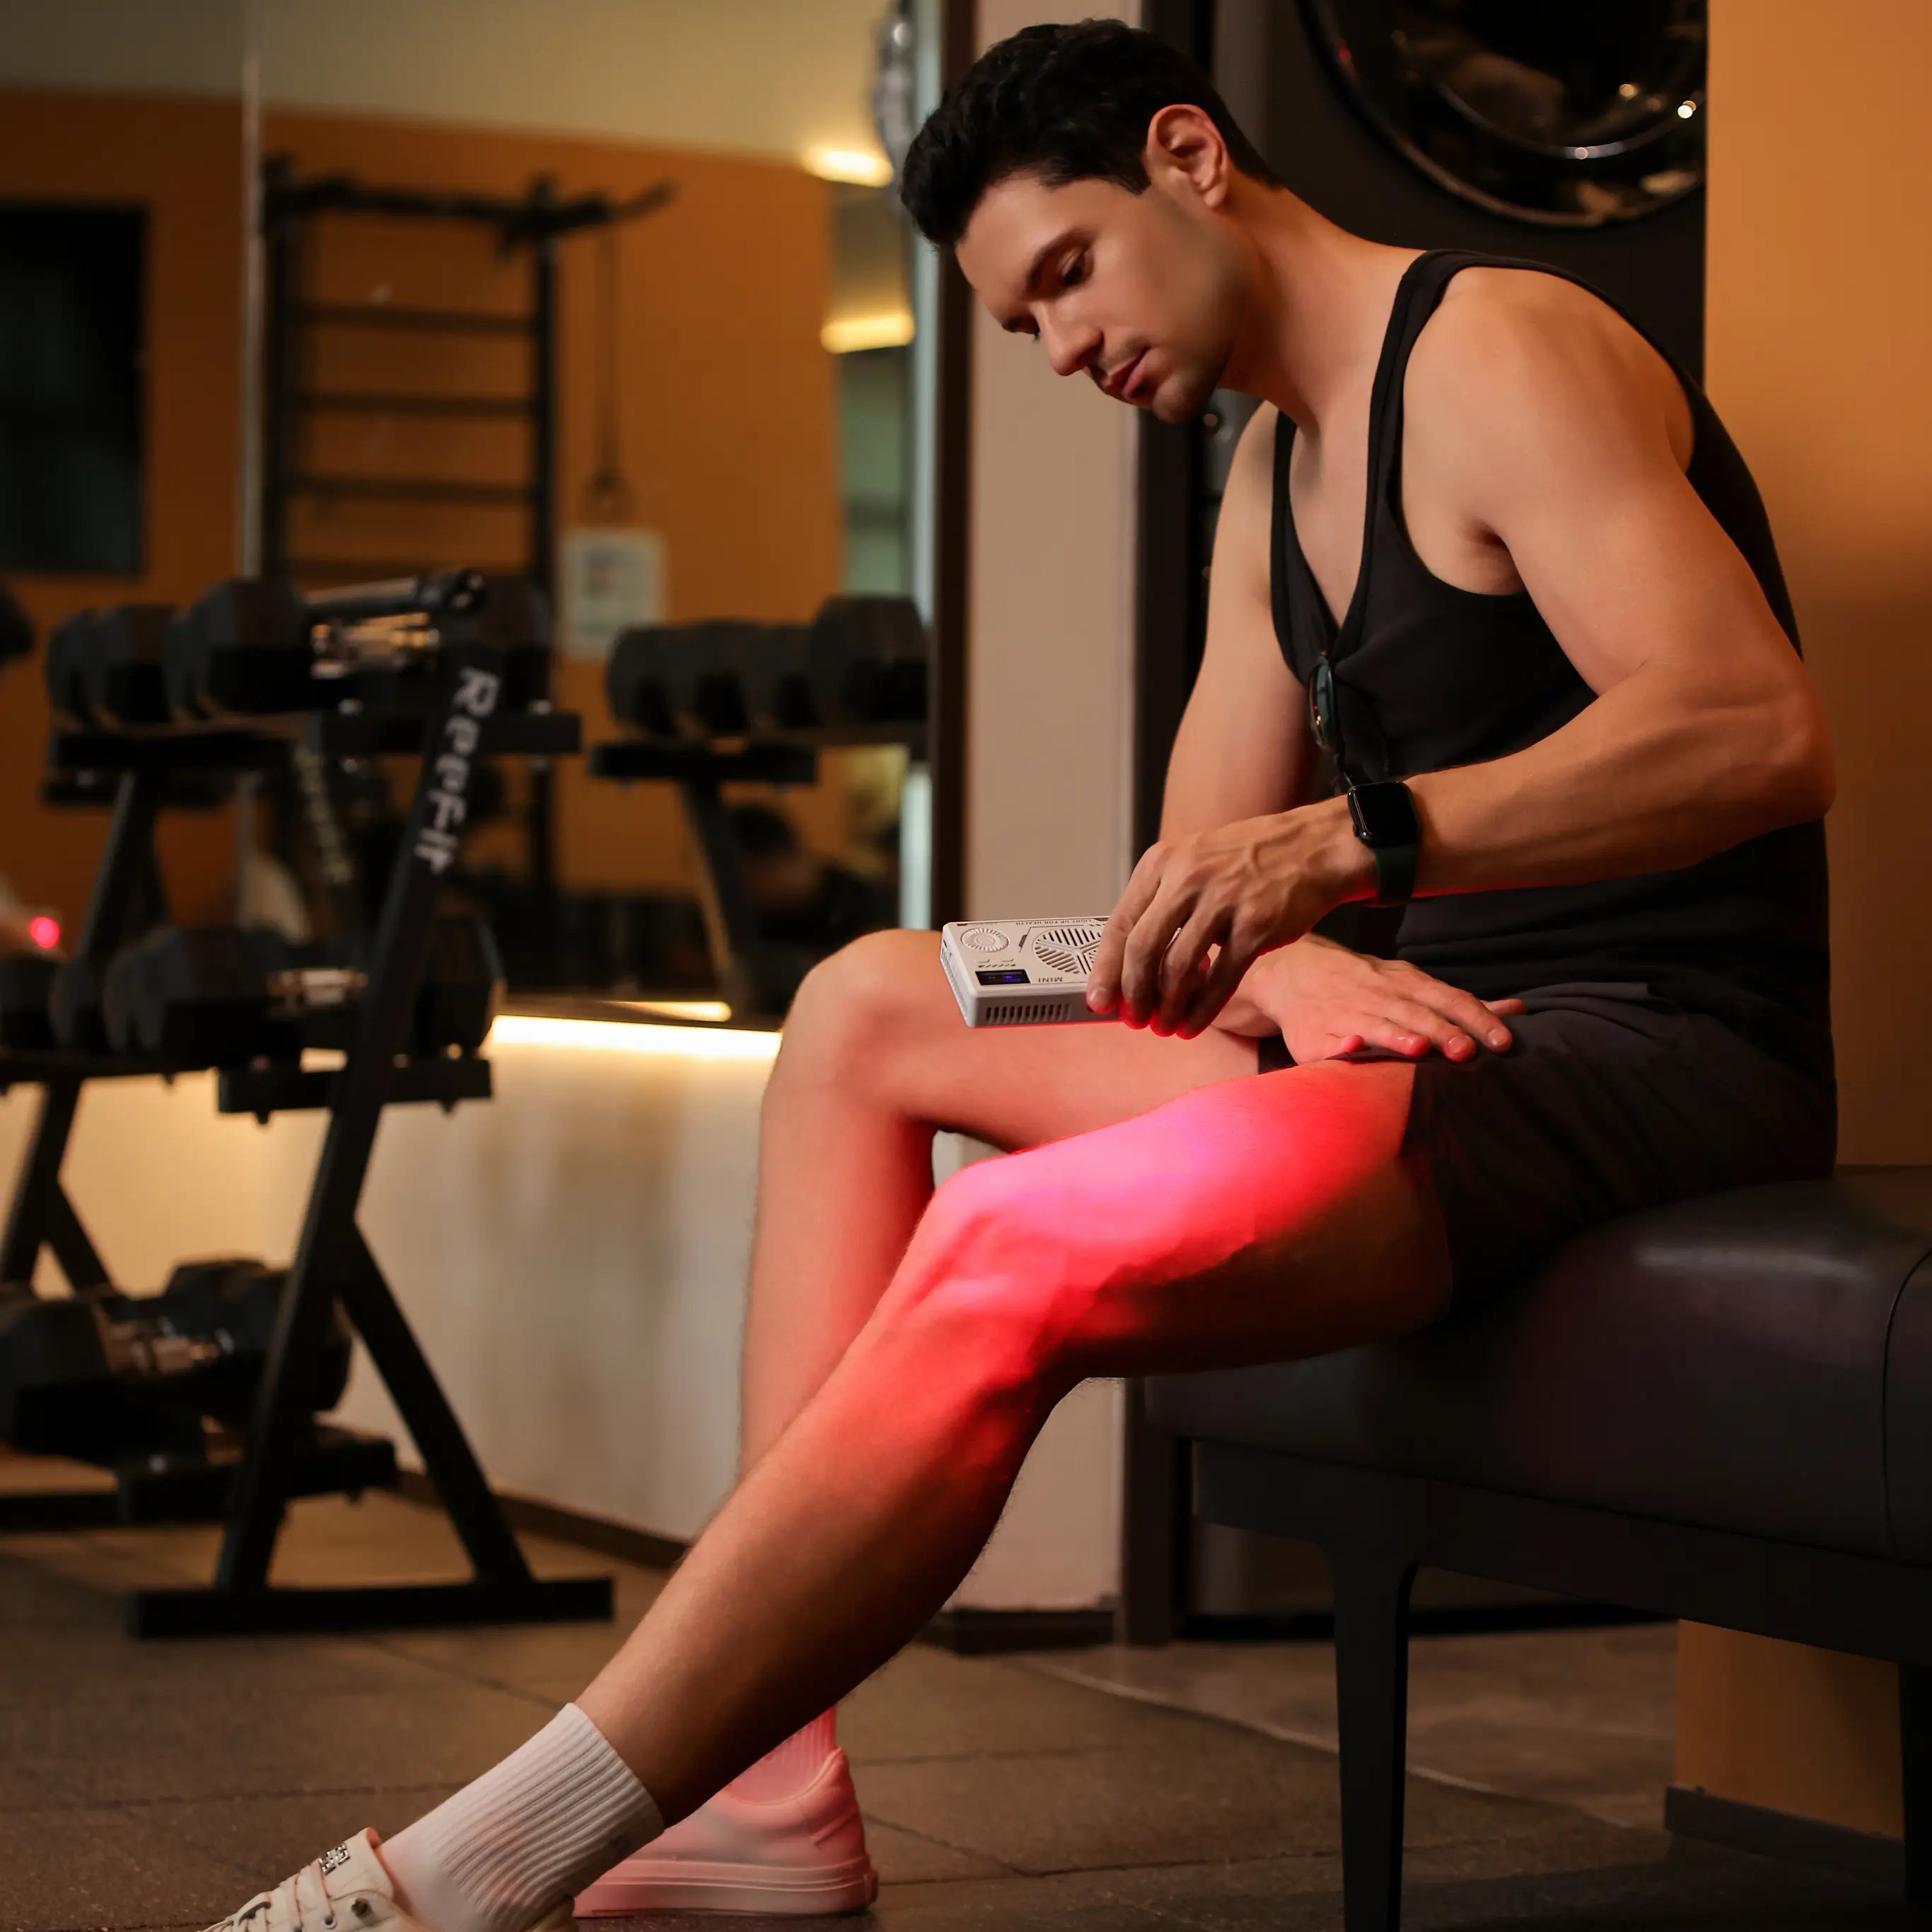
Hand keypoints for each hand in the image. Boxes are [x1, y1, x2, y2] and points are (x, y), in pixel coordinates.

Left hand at [1086, 803, 1368, 1035]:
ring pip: (1178, 969)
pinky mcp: (1256, 926)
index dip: (1106, 969)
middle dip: (1133, 994)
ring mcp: (1222, 901)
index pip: (1119, 923)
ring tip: (1164, 1027)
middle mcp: (1187, 877)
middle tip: (1133, 1020)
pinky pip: (1220, 979)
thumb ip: (1161, 904)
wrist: (1313, 848)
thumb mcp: (1193, 863)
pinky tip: (1193, 1025)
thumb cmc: (1248, 862)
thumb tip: (1129, 965)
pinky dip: (1202, 1010)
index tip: (1098, 1001)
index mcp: (1162, 863)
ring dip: (1167, 1007)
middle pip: (1142, 949)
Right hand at [1218, 934, 1522, 1062]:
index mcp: (1408, 984)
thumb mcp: (1414, 984)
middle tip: (1467, 1053)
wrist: (1294, 971)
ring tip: (1417, 1050)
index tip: (1503, 1042)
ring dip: (1397, 1037)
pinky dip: (1340, 1044)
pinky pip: (1327, 1041)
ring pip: (1376, 1025)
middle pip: (1417, 1014)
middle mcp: (1380, 995)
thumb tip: (1518, 1011)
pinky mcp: (1314, 1034)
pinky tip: (1351, 1051)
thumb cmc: (1368, 984)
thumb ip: (1462, 1003)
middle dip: (1442, 1032)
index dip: (1477, 1019)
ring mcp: (1347, 1013)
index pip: (1450, 1000)